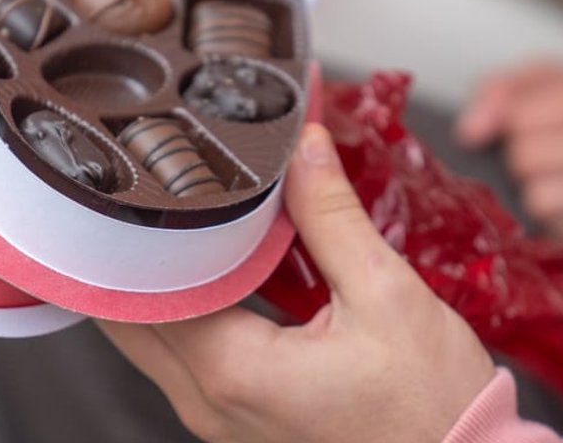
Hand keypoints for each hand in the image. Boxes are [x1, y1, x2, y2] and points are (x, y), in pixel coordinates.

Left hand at [99, 124, 494, 442]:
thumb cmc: (432, 405)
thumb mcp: (387, 293)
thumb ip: (331, 216)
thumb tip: (301, 147)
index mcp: (234, 370)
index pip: (147, 287)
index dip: (146, 227)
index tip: (157, 175)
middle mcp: (209, 403)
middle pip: (130, 316)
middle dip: (136, 252)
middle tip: (158, 189)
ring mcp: (218, 418)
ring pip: (151, 339)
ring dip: (160, 281)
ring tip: (187, 220)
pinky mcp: (236, 419)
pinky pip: (183, 358)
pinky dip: (186, 311)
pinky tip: (216, 269)